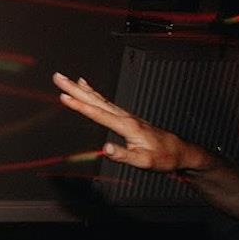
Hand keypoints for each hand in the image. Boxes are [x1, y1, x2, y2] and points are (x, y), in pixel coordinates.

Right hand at [53, 72, 208, 172]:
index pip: (98, 114)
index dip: (80, 106)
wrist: (179, 151)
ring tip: (68, 79)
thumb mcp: (145, 162)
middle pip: (95, 101)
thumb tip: (106, 148)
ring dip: (82, 89)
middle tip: (59, 77)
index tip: (64, 97)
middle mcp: (125, 116)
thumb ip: (125, 155)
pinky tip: (87, 86)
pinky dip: (94, 92)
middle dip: (75, 89)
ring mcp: (125, 115)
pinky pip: (106, 101)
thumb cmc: (163, 157)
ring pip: (100, 99)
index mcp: (127, 126)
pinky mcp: (125, 116)